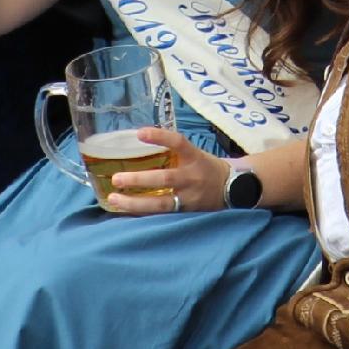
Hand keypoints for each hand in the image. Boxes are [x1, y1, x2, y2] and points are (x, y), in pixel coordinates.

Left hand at [95, 128, 230, 214]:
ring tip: (114, 199)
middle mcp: (192, 177)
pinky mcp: (187, 213)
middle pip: (165, 178)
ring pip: (161, 204)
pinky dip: (143, 214)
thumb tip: (138, 139)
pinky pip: (162, 216)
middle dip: (139, 180)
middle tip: (116, 179)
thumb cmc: (207, 168)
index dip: (160, 137)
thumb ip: (173, 150)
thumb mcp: (195, 154)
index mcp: (195, 158)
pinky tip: (125, 212)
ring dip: (135, 203)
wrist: (234, 189)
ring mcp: (189, 198)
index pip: (178, 143)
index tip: (139, 133)